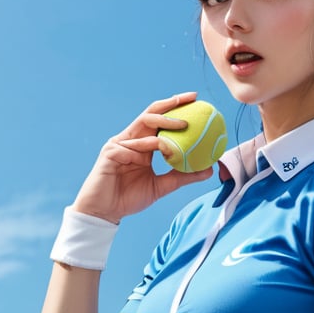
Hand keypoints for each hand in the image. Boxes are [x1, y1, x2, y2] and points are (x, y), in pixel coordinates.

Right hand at [72, 93, 213, 222]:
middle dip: (171, 104)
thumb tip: (208, 170)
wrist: (105, 212)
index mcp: (142, 146)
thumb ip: (181, 176)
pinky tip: (160, 149)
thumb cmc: (129, 198)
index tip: (195, 101)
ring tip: (183, 125)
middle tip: (190, 100)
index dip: (175, 109)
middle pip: (151, 114)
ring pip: (142, 124)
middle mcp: (131, 140)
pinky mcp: (110, 152)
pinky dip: (146, 147)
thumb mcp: (161, 187)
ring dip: (164, 123)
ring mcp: (119, 144)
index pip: (160, 122)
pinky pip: (131, 146)